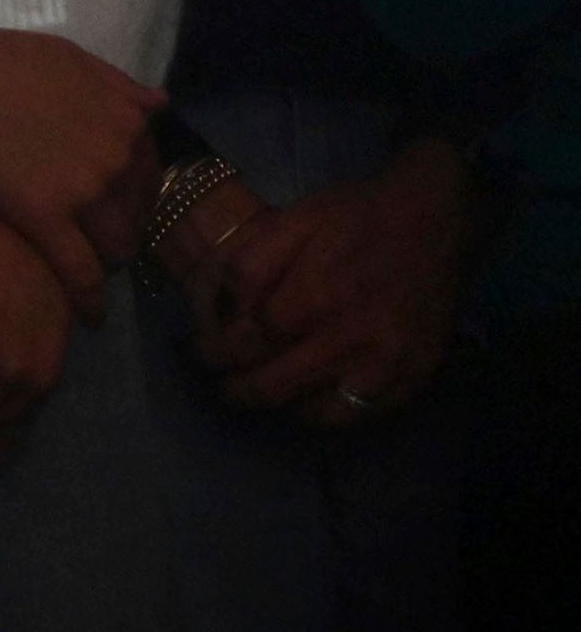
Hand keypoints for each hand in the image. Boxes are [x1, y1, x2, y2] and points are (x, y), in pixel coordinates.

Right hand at [0, 22, 165, 312]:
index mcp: (129, 123)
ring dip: (107, 264)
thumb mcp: (76, 59)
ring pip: (115, 248)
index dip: (134, 199)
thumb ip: (121, 85)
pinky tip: (89, 316)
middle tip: (98, 241)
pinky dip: (89, 299)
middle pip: (137, 217)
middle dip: (123, 232)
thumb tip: (159, 104)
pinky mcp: (46, 219)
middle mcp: (118, 160)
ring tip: (88, 270)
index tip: (118, 211)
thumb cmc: (5, 59)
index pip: (150, 178)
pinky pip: (80, 271)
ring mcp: (84, 193)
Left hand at [193, 141, 471, 424]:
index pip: (246, 344)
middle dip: (236, 390)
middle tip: (219, 386)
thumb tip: (222, 308)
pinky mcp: (415, 376)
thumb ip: (250, 265)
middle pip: (275, 386)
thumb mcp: (290, 221)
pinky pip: (363, 415)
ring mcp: (386, 365)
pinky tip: (308, 400)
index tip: (199, 354)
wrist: (432, 220)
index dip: (215, 353)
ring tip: (259, 395)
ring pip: (316, 412)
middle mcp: (349, 340)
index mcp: (312, 298)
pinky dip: (328, 414)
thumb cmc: (354, 216)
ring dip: (280, 407)